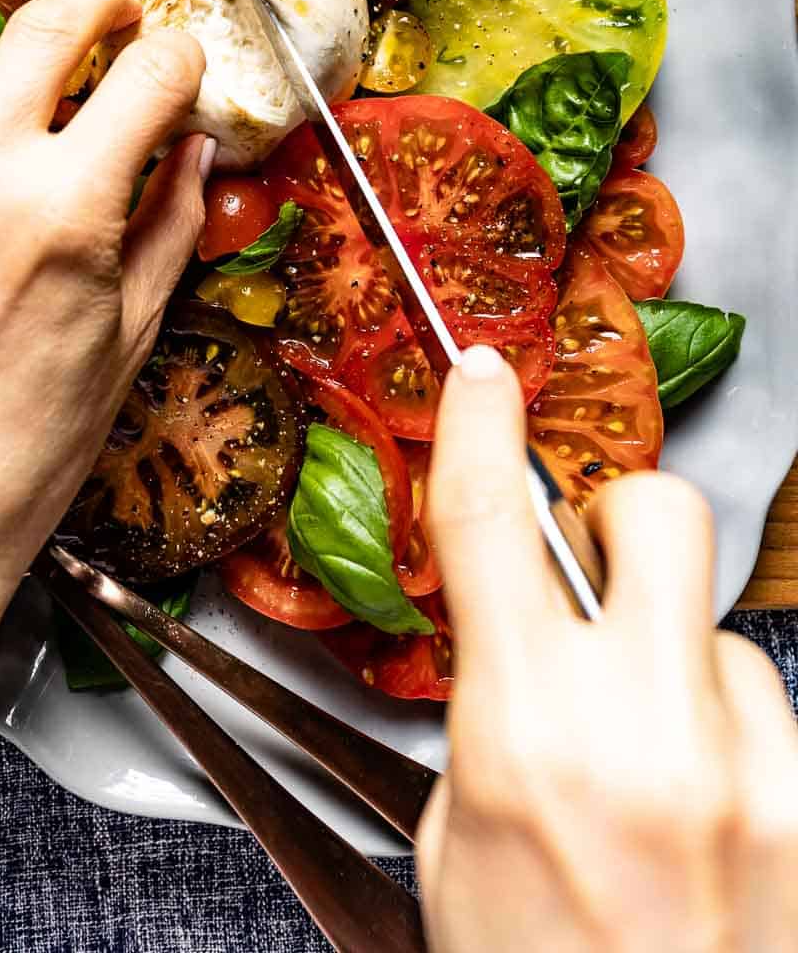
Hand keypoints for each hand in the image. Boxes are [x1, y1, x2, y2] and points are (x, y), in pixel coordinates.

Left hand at [0, 0, 208, 636]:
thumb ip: (172, 224)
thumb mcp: (132, 337)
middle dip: (100, 0)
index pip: (147, 79)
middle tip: (116, 9)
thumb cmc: (31, 448)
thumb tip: (198, 141)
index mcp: (67, 214)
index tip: (179, 66)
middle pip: (45, 29)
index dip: (179, 57)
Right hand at [418, 343, 797, 952]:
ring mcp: (750, 767)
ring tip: (659, 771)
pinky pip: (768, 712)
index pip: (490, 525)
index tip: (483, 373)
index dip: (479, 426)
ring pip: (718, 628)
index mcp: (525, 736)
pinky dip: (733, 740)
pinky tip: (710, 820)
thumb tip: (515, 634)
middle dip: (618, 518)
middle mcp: (647, 730)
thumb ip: (488, 721)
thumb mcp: (457, 850)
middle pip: (654, 512)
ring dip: (680, 666)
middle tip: (595, 577)